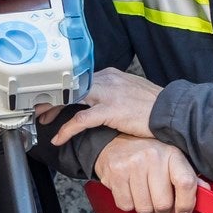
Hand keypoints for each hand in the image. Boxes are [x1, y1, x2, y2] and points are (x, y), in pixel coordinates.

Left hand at [49, 68, 163, 142]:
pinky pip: (80, 119)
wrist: (173, 111)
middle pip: (70, 86)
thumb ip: (113, 93)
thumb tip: (101, 103)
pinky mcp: (110, 110)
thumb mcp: (131, 92)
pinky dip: (66, 129)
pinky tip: (58, 138)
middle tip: (40, 110)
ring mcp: (107, 94)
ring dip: (53, 110)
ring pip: (70, 98)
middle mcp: (106, 80)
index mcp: (110, 75)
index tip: (53, 100)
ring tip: (43, 121)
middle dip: (52, 98)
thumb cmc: (155, 106)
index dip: (63, 91)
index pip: (79, 80)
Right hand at [93, 135, 199, 212]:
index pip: (186, 183)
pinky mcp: (115, 174)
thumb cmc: (147, 152)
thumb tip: (206, 192)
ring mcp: (132, 165)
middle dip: (162, 210)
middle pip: (163, 203)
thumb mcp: (171, 158)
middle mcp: (152, 157)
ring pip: (144, 208)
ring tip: (144, 196)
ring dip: (145, 209)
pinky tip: (130, 192)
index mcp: (171, 153)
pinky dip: (129, 204)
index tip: (183, 211)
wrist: (114, 140)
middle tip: (159, 203)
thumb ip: (187, 175)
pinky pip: (126, 205)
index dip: (186, 204)